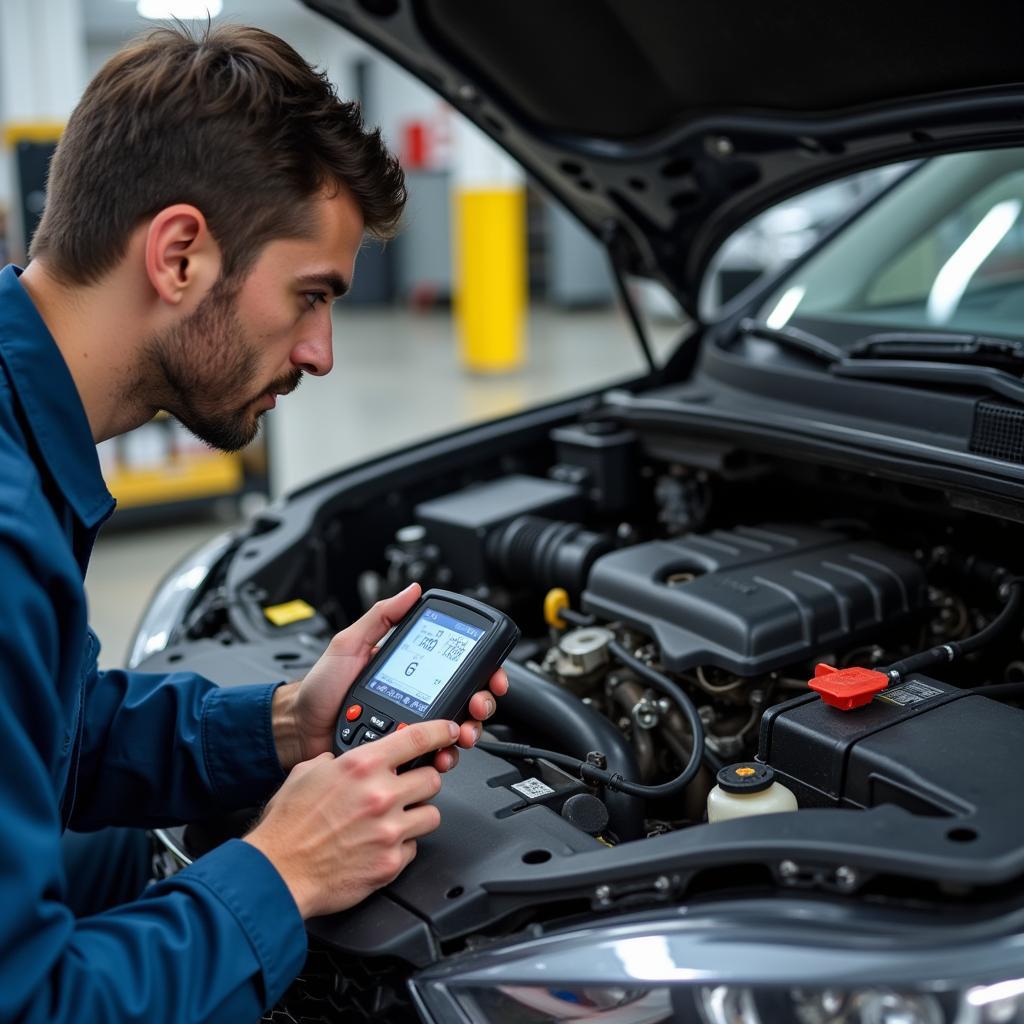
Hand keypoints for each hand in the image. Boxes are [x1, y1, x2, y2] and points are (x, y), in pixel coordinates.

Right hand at [244, 719, 457, 917]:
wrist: (276, 873)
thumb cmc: (287, 827)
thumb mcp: (305, 774)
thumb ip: (333, 761)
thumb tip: (340, 760)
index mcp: (361, 766)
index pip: (417, 738)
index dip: (441, 731)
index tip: (449, 732)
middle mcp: (380, 794)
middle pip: (432, 779)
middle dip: (421, 783)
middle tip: (406, 790)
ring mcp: (389, 830)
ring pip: (431, 815)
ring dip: (416, 815)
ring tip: (393, 820)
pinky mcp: (391, 862)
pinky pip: (414, 848)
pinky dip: (401, 847)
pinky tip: (380, 845)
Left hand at [272, 583, 509, 771]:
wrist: (299, 730)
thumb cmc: (319, 688)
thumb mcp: (349, 643)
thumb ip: (381, 617)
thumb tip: (411, 590)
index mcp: (412, 669)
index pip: (458, 666)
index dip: (483, 669)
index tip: (491, 674)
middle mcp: (418, 696)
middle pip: (467, 699)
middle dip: (482, 702)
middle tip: (476, 706)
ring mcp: (412, 725)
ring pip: (457, 730)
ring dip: (468, 732)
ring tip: (461, 733)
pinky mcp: (404, 752)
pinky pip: (434, 755)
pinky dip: (445, 756)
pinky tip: (441, 755)